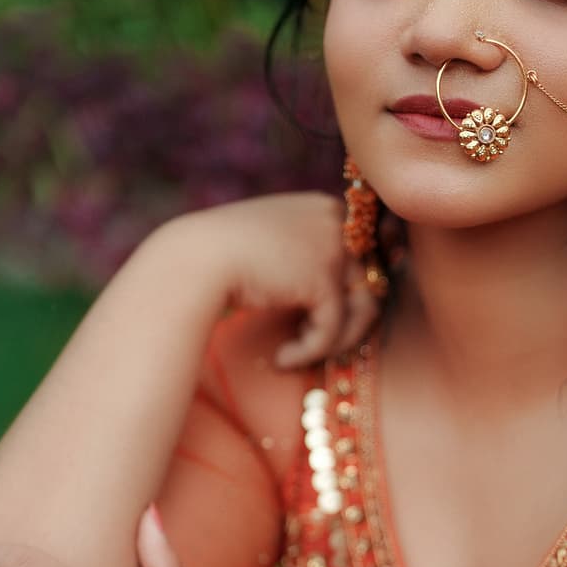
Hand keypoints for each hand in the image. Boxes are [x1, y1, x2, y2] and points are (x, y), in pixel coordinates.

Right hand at [163, 191, 382, 369]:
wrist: (194, 259)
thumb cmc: (224, 257)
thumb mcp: (277, 246)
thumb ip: (311, 259)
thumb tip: (352, 298)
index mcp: (328, 208)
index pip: (366, 257)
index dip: (352, 295)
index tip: (322, 321)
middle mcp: (338, 220)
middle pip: (372, 282)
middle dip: (349, 321)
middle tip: (315, 343)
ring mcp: (334, 246)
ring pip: (365, 309)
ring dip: (335, 341)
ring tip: (299, 354)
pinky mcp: (323, 279)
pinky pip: (332, 329)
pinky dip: (310, 351)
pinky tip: (283, 358)